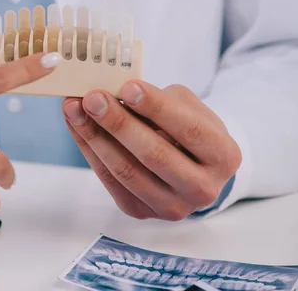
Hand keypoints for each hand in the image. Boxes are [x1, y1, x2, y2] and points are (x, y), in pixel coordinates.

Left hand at [62, 81, 241, 220]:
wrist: (190, 165)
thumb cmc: (187, 127)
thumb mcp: (187, 106)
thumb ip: (158, 100)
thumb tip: (114, 93)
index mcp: (224, 156)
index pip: (190, 130)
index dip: (157, 107)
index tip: (128, 85)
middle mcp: (203, 189)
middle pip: (154, 155)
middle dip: (118, 123)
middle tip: (91, 98)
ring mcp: (170, 207)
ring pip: (126, 171)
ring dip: (94, 137)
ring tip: (74, 108)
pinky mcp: (140, 212)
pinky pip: (109, 180)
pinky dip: (89, 149)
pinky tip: (76, 125)